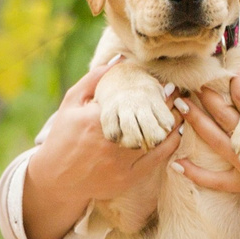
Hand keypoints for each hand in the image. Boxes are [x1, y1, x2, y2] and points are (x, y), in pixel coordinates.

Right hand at [22, 60, 182, 238]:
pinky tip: (176, 133)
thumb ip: (94, 79)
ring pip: (157, 140)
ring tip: (181, 111)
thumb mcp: (71, 103)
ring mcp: (121, 162)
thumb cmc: (63, 137)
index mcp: (97, 120)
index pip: (135, 102)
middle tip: (180, 96)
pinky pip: (157, 159)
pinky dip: (170, 144)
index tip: (169, 85)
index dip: (156, 93)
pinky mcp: (128, 178)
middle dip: (168, 107)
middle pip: (149, 120)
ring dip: (172, 124)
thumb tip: (119, 59)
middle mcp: (112, 141)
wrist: (58, 179)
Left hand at [177, 49, 239, 222]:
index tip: (229, 72)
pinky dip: (197, 175)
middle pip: (227, 120)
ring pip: (218, 145)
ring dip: (197, 126)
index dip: (237, 85)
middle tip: (191, 85)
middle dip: (208, 101)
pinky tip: (176, 165)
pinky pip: (219, 183)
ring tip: (180, 109)